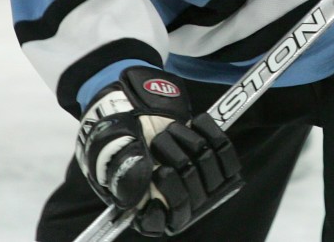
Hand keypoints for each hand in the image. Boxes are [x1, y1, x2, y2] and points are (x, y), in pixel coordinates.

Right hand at [75, 66, 241, 235]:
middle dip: (173, 160)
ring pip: (206, 169)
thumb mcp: (108, 149)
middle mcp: (173, 200)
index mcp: (144, 207)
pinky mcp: (215, 161)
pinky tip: (193, 123)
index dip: (162, 208)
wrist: (136, 108)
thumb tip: (142, 183)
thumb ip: (121, 168)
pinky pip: (225, 152)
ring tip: (168, 131)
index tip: (157, 176)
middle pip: (189, 198)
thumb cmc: (119, 133)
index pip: (158, 224)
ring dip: (186, 141)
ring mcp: (197, 182)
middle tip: (157, 141)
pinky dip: (209, 131)